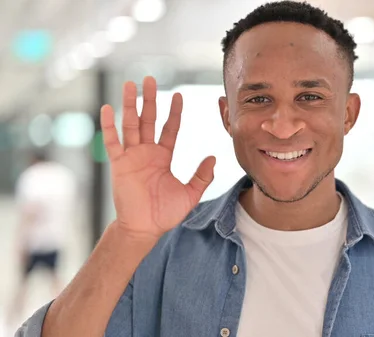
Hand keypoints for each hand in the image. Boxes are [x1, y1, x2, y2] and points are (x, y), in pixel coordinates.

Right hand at [101, 76, 215, 238]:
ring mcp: (132, 157)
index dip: (174, 112)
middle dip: (149, 99)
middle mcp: (147, 153)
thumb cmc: (165, 213)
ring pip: (130, 125)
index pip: (170, 128)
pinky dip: (109, 126)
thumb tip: (213, 158)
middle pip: (148, 119)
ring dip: (129, 105)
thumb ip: (202, 176)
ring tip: (130, 85)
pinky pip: (112, 142)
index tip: (178, 95)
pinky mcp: (118, 165)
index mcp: (163, 156)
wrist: (145, 228)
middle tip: (149, 78)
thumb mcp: (190, 193)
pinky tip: (107, 108)